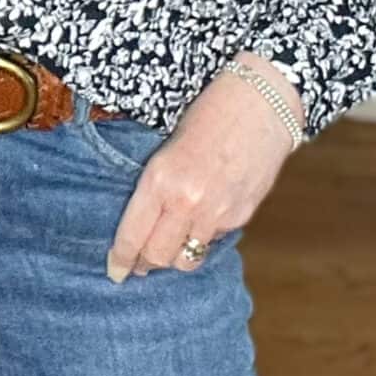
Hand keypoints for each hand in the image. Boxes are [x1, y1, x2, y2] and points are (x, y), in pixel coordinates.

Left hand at [105, 52, 302, 282]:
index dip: (121, 259)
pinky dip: (202, 239)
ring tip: (168, 249)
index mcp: (160, 179)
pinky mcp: (241, 216)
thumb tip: (144, 221)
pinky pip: (213, 242)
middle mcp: (187, 202)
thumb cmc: (208, 114)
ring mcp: (217, 213)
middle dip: (145, 264)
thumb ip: (156, 187)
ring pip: (188, 258)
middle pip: (158, 257)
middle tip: (138, 264)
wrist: (261, 104)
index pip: (133, 236)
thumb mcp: (167, 147)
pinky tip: (198, 225)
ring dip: (175, 257)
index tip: (115, 271)